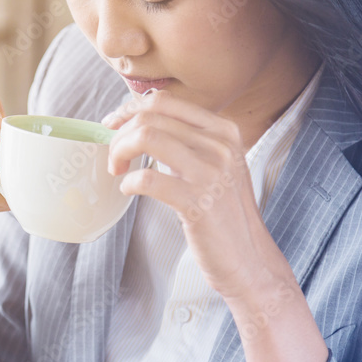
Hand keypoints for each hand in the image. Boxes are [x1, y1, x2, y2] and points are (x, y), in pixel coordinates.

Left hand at [102, 90, 290, 298]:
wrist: (248, 259)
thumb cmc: (224, 214)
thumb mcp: (216, 166)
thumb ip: (188, 142)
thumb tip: (138, 124)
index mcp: (224, 131)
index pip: (165, 102)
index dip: (130, 110)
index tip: (113, 125)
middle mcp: (220, 145)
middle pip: (150, 118)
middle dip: (119, 135)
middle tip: (114, 157)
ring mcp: (211, 173)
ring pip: (146, 137)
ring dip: (119, 153)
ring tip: (117, 171)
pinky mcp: (198, 202)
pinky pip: (147, 177)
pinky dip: (129, 181)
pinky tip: (129, 189)